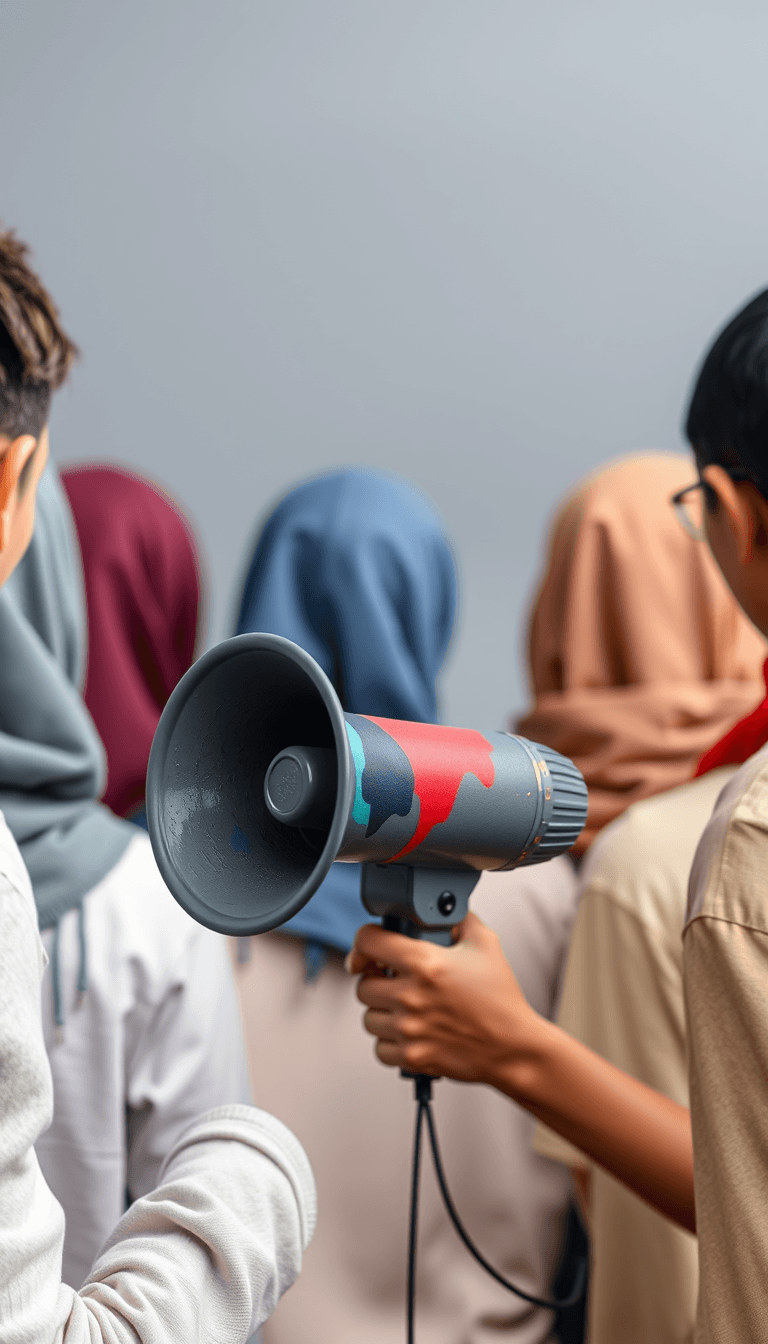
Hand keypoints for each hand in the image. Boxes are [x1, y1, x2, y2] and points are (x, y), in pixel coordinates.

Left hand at [345, 912, 541, 1086]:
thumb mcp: (486, 945)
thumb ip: (461, 919)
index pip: (368, 942)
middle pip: (363, 984)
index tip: (367, 949)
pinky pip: (380, 1048)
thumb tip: (447, 910)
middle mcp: (411, 996)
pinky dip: (390, 1043)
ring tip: (405, 1009)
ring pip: (369, 1018)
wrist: (514, 1047)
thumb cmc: (502, 999)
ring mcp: (410, 1029)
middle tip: (394, 982)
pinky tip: (410, 1033)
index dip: (364, 941)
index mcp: (425, 963)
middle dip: (377, 981)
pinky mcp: (412, 1057)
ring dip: (382, 1013)